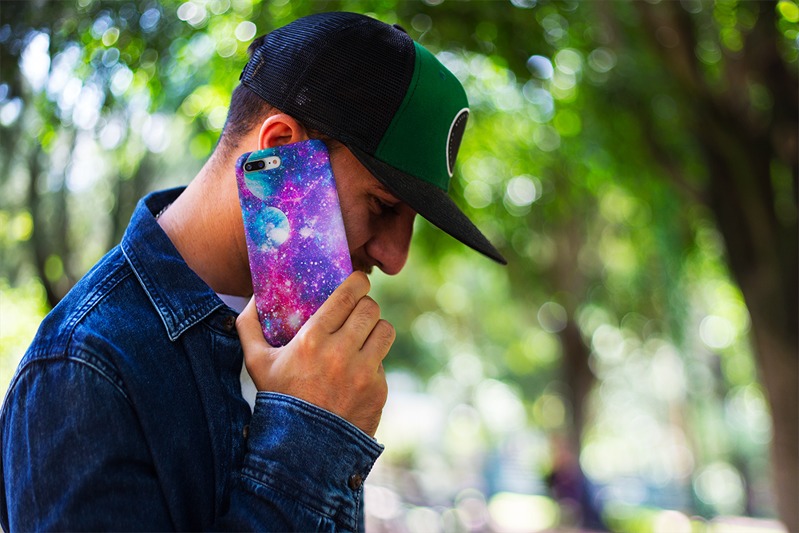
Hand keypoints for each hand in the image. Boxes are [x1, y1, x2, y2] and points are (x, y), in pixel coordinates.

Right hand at [236, 272, 393, 436]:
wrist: (302, 450)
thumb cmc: (278, 400)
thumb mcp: (256, 363)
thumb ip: (249, 326)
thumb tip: (252, 299)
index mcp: (312, 339)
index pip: (348, 295)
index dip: (358, 282)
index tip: (358, 281)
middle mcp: (341, 353)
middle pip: (371, 309)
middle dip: (366, 305)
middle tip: (358, 311)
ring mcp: (363, 372)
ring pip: (385, 330)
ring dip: (375, 329)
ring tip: (364, 336)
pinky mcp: (378, 390)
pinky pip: (383, 362)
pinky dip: (373, 363)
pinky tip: (357, 372)